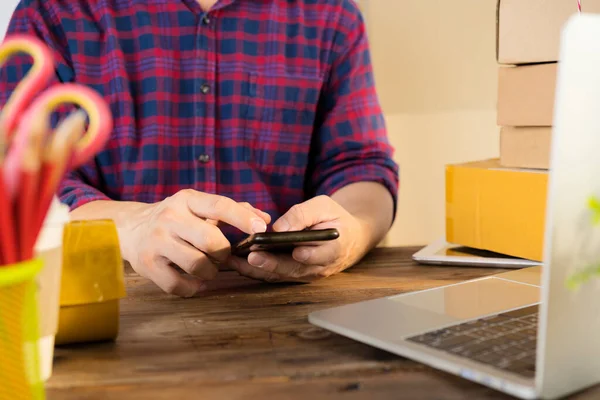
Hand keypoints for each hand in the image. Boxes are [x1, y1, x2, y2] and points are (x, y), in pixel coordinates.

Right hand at [120, 189, 269, 296]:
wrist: (132, 229)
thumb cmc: (177, 218)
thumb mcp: (199, 207)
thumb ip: (234, 211)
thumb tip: (265, 220)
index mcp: (187, 200)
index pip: (219, 205)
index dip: (242, 218)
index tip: (261, 229)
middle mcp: (170, 217)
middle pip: (211, 240)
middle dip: (224, 252)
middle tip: (222, 255)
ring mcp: (156, 242)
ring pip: (197, 265)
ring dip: (211, 272)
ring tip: (208, 267)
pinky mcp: (147, 265)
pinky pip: (179, 285)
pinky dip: (193, 287)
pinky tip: (194, 280)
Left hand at [228, 195, 370, 282]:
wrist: (346, 237)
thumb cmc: (334, 218)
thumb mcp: (324, 206)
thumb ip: (303, 215)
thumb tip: (279, 228)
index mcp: (335, 248)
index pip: (323, 255)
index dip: (309, 256)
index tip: (297, 252)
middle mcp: (320, 267)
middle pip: (295, 269)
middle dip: (273, 264)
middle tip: (253, 257)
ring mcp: (306, 274)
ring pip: (281, 275)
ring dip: (258, 271)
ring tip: (236, 261)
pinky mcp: (294, 276)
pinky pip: (274, 275)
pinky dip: (256, 271)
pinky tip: (238, 263)